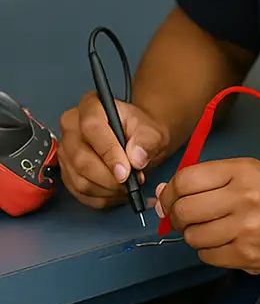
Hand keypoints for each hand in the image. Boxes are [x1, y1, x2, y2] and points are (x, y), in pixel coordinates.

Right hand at [58, 92, 169, 208]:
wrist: (136, 141)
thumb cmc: (140, 131)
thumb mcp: (152, 130)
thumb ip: (147, 140)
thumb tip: (136, 158)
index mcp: (91, 105)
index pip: (92, 127)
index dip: (108, 151)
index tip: (125, 170)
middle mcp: (71, 125)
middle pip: (81, 158)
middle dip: (109, 177)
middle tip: (131, 182)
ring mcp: (65, 150)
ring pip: (79, 179)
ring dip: (107, 190)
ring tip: (128, 186)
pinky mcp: (65, 171)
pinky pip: (78, 192)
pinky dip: (100, 198)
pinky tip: (117, 193)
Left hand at [155, 158, 259, 274]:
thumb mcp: (249, 174)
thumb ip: (208, 179)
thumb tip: (163, 190)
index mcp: (244, 170)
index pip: (187, 178)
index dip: (170, 190)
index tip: (169, 197)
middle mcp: (243, 196)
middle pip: (184, 208)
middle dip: (177, 215)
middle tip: (185, 216)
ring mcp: (244, 227)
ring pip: (192, 235)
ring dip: (194, 234)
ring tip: (210, 228)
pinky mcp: (245, 254)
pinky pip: (206, 255)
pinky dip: (208, 250)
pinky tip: (223, 241)